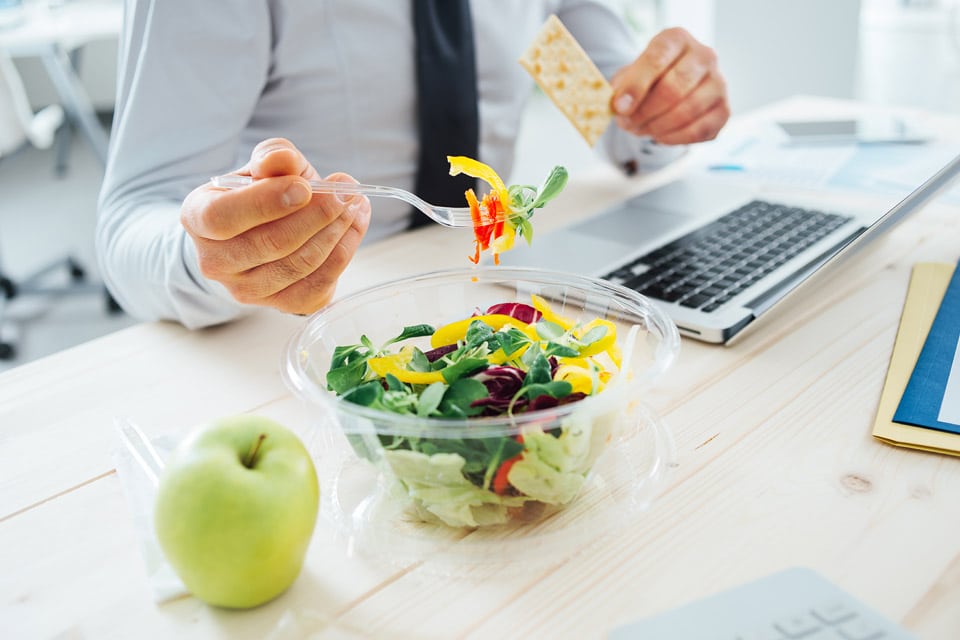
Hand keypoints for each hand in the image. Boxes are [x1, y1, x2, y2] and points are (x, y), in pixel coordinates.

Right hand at [180, 138, 370, 314]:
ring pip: (299, 264)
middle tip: (346, 191)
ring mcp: (245, 290)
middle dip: (317, 215)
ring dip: (335, 232)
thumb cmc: (261, 194)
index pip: (223, 217)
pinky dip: (343, 252)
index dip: (266, 202)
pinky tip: (353, 227)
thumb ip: (273, 157)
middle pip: (271, 243)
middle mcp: (215, 261)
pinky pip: (318, 284)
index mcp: (198, 218)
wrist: (262, 234)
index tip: (305, 187)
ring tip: (353, 204)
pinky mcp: (280, 305)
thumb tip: (283, 159)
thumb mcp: (264, 168)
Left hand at [610, 27, 729, 144]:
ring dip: (657, 127)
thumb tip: (620, 106)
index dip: (636, 86)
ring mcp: (719, 83)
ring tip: (641, 129)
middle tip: (627, 124)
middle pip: (673, 88)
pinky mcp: (724, 110)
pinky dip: (674, 138)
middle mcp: (704, 56)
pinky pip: (699, 130)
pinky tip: (660, 136)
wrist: (669, 89)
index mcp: (677, 39)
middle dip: (645, 112)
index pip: (657, 58)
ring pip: (687, 111)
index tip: (619, 107)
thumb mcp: (628, 76)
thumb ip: (622, 88)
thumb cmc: (646, 81)